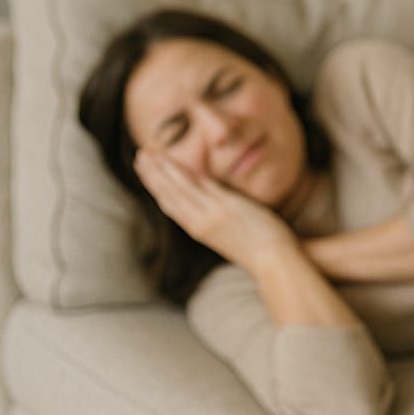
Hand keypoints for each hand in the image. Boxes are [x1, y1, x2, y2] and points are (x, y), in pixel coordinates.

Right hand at [134, 151, 298, 269]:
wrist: (274, 259)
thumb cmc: (259, 247)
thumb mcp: (231, 232)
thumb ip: (218, 216)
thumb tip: (214, 200)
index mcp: (200, 230)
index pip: (172, 205)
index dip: (157, 189)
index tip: (147, 173)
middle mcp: (200, 223)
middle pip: (169, 195)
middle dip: (152, 175)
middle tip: (139, 156)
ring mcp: (211, 215)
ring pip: (178, 189)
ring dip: (161, 170)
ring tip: (146, 155)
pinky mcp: (225, 208)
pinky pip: (200, 186)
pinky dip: (183, 174)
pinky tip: (172, 162)